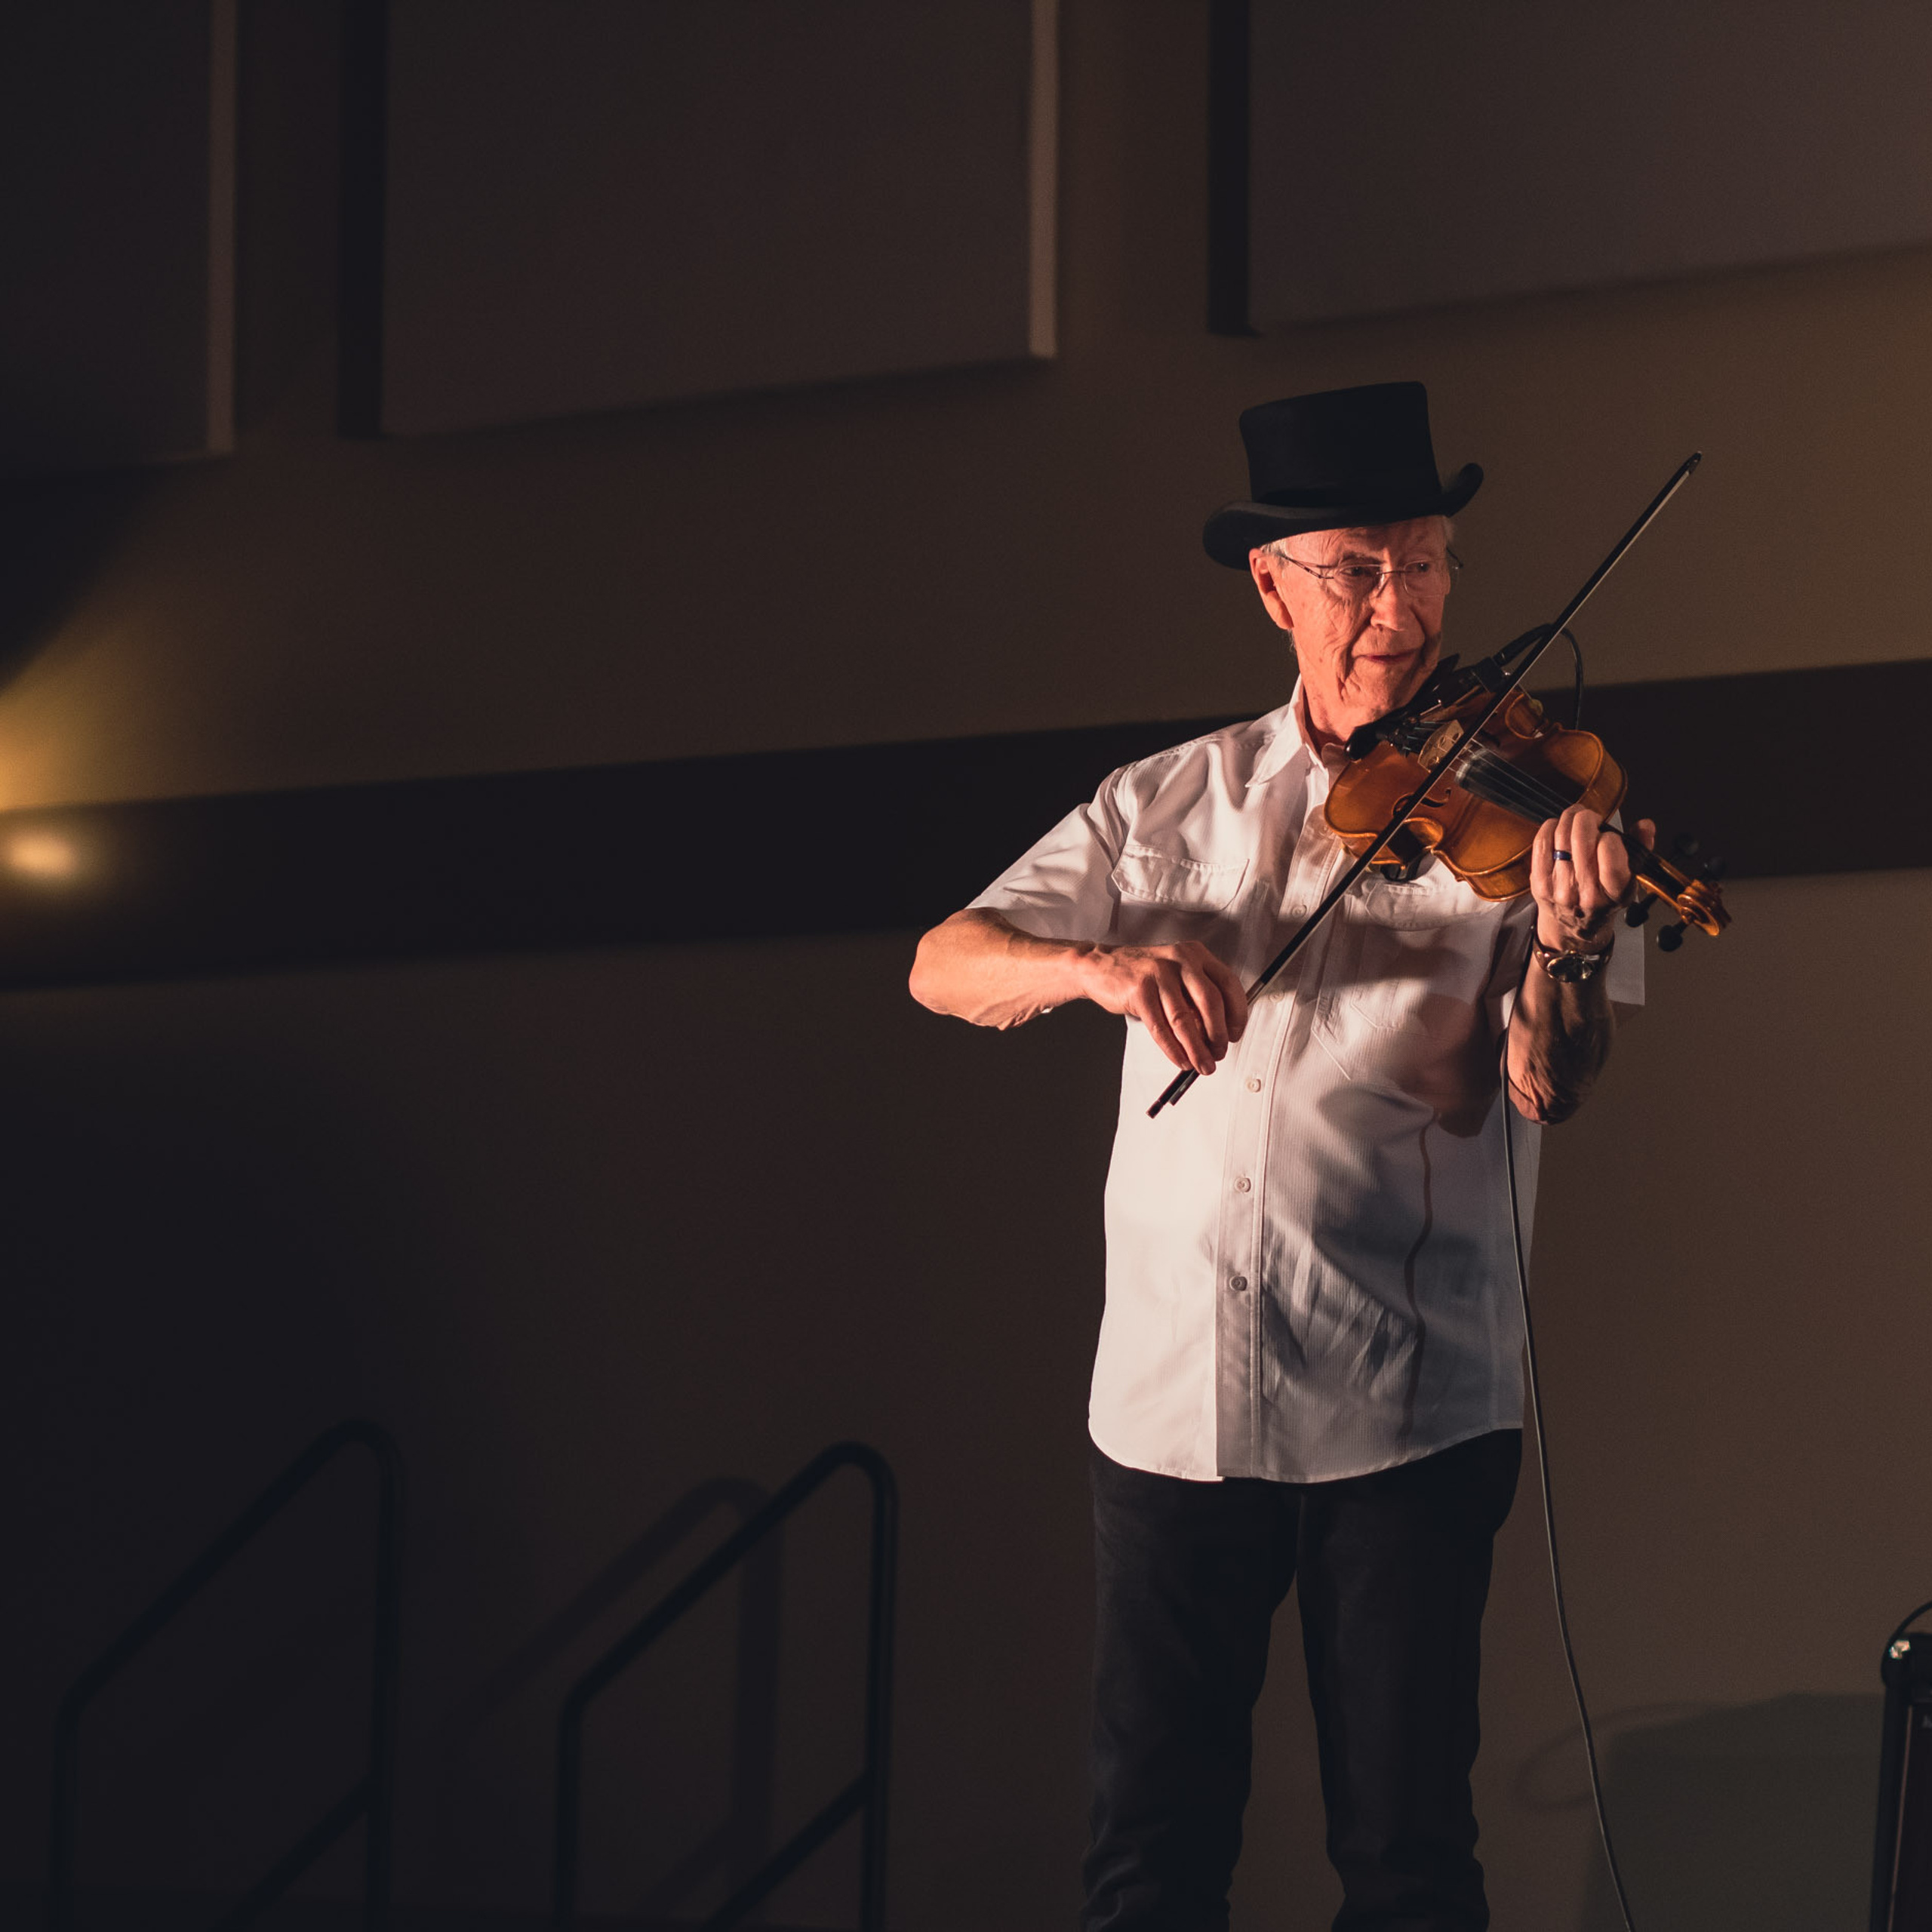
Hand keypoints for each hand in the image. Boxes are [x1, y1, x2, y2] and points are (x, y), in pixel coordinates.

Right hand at [1080, 941, 1248, 1075]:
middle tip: (1219, 1053)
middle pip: (1210, 1001)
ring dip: (1196, 1049)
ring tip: (1202, 1065)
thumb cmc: (1143, 974)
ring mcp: (1159, 973)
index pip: (1228, 984)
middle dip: (1218, 1034)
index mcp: (1196, 954)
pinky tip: (1180, 1060)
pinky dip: (1173, 1049)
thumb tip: (1217, 1034)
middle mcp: (1181, 960)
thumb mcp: (1177, 975)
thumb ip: (1197, 998)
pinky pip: (1160, 1027)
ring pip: (1184, 1019)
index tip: (1235, 1034)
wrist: (1101, 966)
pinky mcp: (1139, 990)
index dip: (1237, 1014)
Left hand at [1530, 807, 1655, 950]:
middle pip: (1581, 838)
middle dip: (1587, 819)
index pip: (1609, 852)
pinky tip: (1558, 828)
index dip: (1609, 836)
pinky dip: (1550, 827)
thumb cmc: (1605, 897)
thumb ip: (1640, 849)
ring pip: (1561, 835)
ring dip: (1569, 819)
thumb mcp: (1631, 878)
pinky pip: (1541, 842)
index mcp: (1615, 892)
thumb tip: (1645, 825)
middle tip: (1590, 819)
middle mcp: (1586, 893)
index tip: (1609, 837)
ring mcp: (1559, 888)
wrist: (1574, 925)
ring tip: (1576, 821)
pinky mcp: (1539, 883)